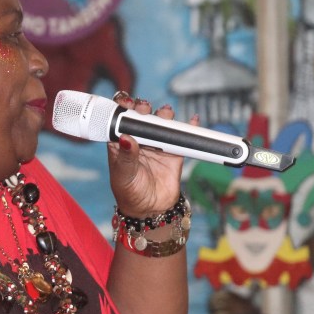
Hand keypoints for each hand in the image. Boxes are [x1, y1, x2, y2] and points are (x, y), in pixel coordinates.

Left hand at [106, 93, 192, 217]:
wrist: (150, 210)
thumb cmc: (129, 192)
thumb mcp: (123, 175)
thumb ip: (126, 156)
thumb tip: (126, 138)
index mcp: (121, 142)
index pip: (120, 119)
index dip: (123, 108)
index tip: (126, 103)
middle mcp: (139, 139)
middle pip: (142, 116)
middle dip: (143, 108)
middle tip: (145, 109)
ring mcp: (157, 144)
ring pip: (161, 122)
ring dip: (164, 114)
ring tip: (166, 115)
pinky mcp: (174, 152)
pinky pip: (182, 136)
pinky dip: (190, 127)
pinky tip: (193, 120)